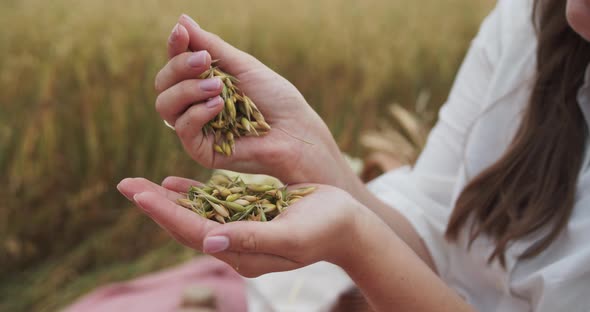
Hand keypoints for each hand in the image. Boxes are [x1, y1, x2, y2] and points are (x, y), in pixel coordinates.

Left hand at [117, 176, 363, 277]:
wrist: (348, 226)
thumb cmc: (326, 229)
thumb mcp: (291, 235)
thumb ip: (251, 239)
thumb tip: (208, 242)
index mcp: (242, 253)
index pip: (193, 233)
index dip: (165, 213)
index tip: (139, 193)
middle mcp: (234, 245)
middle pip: (185, 224)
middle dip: (155, 205)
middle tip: (125, 184)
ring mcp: (239, 231)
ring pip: (194, 214)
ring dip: (166, 200)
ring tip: (139, 185)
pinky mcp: (247, 216)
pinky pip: (212, 206)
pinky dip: (192, 195)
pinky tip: (175, 184)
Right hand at [154, 15, 348, 184]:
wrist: (296, 131)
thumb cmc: (275, 98)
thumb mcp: (242, 66)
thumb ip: (211, 46)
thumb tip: (182, 20)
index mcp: (201, 83)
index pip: (174, 64)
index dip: (174, 47)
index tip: (181, 33)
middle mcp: (193, 105)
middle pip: (163, 84)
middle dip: (179, 67)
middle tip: (204, 61)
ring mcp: (195, 130)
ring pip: (165, 106)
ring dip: (187, 90)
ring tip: (217, 85)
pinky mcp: (201, 151)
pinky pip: (183, 129)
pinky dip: (198, 113)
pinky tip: (219, 105)